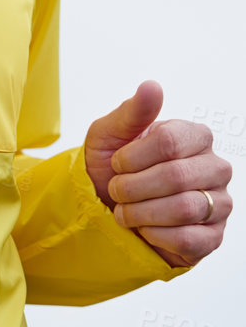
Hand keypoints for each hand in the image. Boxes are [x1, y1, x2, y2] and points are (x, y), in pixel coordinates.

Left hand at [84, 80, 231, 266]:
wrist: (107, 211)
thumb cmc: (111, 168)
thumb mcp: (109, 136)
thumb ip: (132, 113)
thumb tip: (152, 86)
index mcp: (195, 136)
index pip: (169, 142)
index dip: (133, 158)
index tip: (116, 164)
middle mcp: (215, 167)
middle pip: (176, 176)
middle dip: (133, 188)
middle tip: (116, 191)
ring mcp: (220, 203)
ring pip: (185, 209)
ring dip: (141, 213)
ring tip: (124, 212)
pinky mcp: (213, 236)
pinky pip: (189, 239)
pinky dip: (156, 236)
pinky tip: (143, 229)